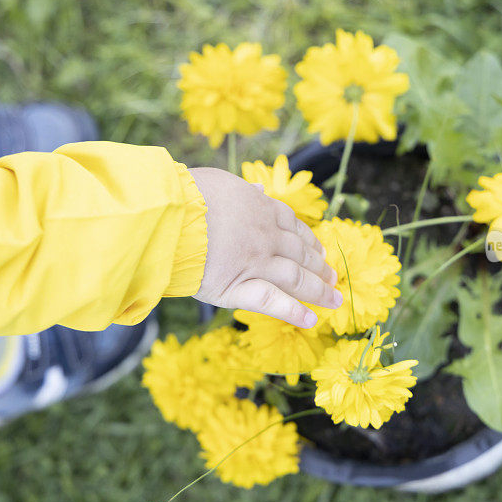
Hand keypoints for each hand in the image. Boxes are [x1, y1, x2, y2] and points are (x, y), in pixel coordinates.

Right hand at [189, 167, 341, 327]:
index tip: (320, 249)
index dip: (309, 240)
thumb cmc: (186, 194)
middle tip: (332, 277)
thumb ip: (242, 189)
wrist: (167, 214)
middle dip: (319, 266)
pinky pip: (272, 301)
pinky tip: (310, 320)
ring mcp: (255, 262)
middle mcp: (264, 236)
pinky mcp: (237, 287)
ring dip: (318, 290)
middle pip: (300, 253)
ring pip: (296, 278)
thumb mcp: (220, 181)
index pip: (293, 226)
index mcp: (260, 209)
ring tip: (334, 300)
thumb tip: (258, 186)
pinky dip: (293, 312)